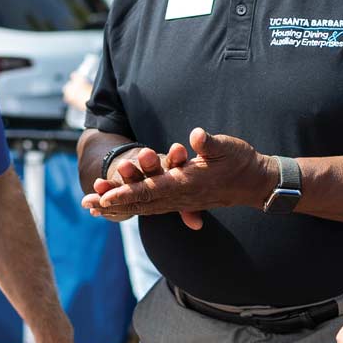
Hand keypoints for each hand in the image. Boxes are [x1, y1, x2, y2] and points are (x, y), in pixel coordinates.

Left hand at [88, 128, 274, 230]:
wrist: (256, 183)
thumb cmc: (242, 162)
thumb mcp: (228, 147)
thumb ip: (209, 143)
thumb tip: (195, 135)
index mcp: (187, 182)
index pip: (150, 189)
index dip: (126, 193)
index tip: (105, 196)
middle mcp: (181, 194)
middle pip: (141, 201)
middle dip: (113, 202)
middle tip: (86, 202)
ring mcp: (181, 199)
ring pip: (144, 206)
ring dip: (119, 206)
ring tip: (94, 207)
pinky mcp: (183, 198)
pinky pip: (153, 206)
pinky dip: (134, 206)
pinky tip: (121, 206)